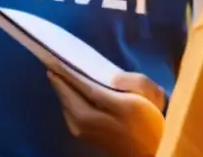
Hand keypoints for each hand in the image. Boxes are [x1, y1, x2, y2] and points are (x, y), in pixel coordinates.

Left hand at [47, 70, 166, 156]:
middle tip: (49, 60)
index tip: (54, 55)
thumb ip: (135, 81)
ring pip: (65, 103)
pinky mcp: (81, 135)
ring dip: (60, 87)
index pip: (82, 84)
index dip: (66, 70)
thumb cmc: (152, 120)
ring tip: (56, 71)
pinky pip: (67, 111)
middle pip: (67, 94)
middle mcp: (91, 120)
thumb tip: (113, 77)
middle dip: (58, 77)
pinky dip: (65, 98)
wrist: (150, 151)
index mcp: (110, 107)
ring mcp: (83, 130)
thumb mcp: (153, 95)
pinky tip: (66, 89)